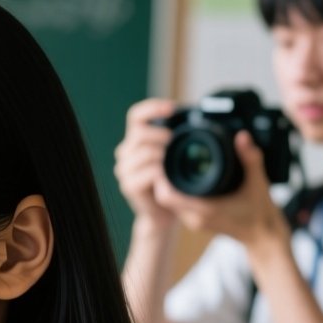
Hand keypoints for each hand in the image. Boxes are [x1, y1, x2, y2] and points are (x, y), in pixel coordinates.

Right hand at [114, 98, 179, 232]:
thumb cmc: (173, 182)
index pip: (136, 115)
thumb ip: (176, 138)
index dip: (152, 108)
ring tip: (174, 161)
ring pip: (145, 152)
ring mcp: (125, 170)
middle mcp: (125, 152)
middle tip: (175, 142)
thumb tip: (197, 118)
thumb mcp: (175, 155)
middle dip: (161, 135)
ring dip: (163, 154)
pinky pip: (147, 172)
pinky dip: (162, 173)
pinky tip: (169, 176)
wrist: (164, 213)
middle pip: (139, 132)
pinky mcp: (129, 186)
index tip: (172, 108)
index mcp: (135, 140)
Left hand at [152, 131, 287, 250]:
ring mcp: (194, 222)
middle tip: (167, 158)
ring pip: (170, 202)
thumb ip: (250, 158)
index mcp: (206, 210)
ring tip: (173, 165)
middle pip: (164, 197)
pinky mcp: (196, 222)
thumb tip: (242, 136)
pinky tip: (183, 178)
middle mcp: (195, 218)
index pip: (167, 195)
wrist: (263, 237)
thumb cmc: (261, 212)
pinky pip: (178, 206)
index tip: (165, 159)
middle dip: (163, 178)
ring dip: (169, 185)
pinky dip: (177, 192)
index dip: (161, 178)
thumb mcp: (258, 182)